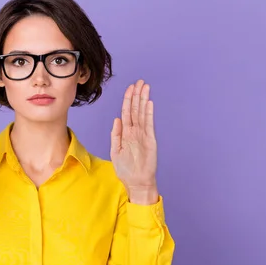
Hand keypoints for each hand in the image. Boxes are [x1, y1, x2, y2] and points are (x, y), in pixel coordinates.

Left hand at [110, 79, 157, 202]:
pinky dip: (148, 114)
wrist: (136, 183)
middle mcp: (135, 132)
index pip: (127, 113)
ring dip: (143, 100)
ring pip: (142, 113)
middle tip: (139, 81)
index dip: (128, 100)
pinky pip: (148, 124)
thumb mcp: (115, 151)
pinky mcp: (150, 141)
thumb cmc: (126, 170)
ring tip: (145, 87)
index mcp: (126, 134)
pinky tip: (148, 103)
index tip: (130, 88)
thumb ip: (116, 135)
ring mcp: (143, 135)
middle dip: (137, 95)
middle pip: (135, 109)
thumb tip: (116, 119)